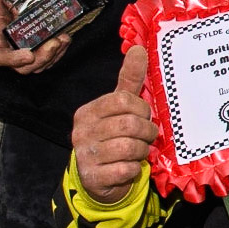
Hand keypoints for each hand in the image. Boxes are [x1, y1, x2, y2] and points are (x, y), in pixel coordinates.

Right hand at [0, 0, 70, 72]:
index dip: (13, 60)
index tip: (28, 56)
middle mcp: (9, 44)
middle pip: (23, 66)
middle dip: (42, 58)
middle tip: (55, 42)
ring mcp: (24, 45)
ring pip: (39, 63)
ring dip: (54, 55)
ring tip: (64, 38)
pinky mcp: (38, 41)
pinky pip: (49, 55)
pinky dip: (60, 50)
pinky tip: (67, 36)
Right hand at [71, 46, 157, 202]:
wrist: (96, 179)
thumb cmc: (112, 137)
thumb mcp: (119, 108)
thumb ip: (129, 80)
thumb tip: (138, 48)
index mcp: (88, 112)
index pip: (123, 100)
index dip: (141, 109)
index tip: (143, 116)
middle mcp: (82, 132)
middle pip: (129, 125)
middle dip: (146, 132)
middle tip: (146, 136)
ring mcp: (85, 155)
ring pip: (129, 148)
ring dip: (141, 151)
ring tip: (138, 151)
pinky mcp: (93, 177)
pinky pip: (126, 169)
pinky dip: (134, 169)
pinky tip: (128, 167)